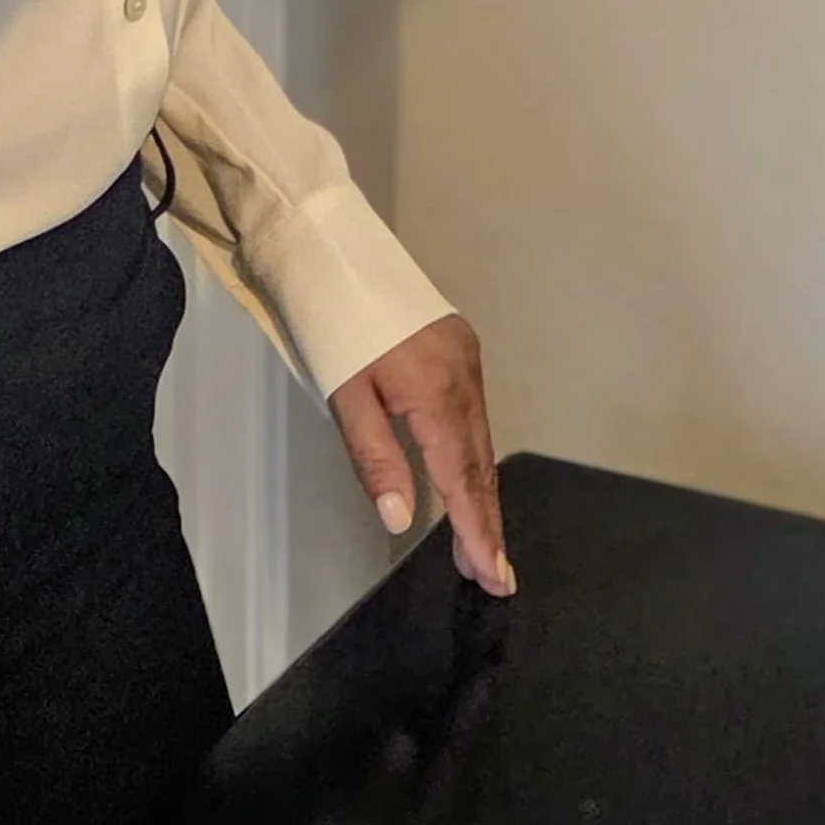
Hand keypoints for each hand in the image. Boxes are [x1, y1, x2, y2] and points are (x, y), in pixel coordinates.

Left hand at [330, 315, 514, 595]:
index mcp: (436, 393)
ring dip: (480, 493)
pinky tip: (465, 479)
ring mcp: (465, 360)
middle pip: (480, 464)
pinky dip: (473, 457)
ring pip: (480, 440)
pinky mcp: (458, 348)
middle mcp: (464, 378)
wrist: (332, 248)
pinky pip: (475, 416)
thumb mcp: (344, 396)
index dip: (478, 531)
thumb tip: (405, 520)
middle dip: (486, 522)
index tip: (494, 575)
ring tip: (478, 543)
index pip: (463, 479)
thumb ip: (376, 458)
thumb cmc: (330, 325)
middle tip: (493, 575)